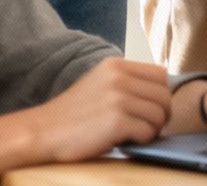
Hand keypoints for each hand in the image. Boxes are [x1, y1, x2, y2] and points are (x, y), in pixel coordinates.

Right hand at [27, 57, 171, 162]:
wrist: (42, 132)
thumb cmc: (73, 114)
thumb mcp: (100, 83)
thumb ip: (127, 82)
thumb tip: (162, 92)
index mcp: (116, 65)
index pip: (160, 74)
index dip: (161, 94)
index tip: (152, 108)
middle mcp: (118, 78)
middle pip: (164, 95)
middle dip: (161, 114)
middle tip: (148, 126)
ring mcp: (118, 98)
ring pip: (159, 114)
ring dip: (152, 129)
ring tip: (135, 134)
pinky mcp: (116, 121)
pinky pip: (147, 131)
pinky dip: (142, 140)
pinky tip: (128, 141)